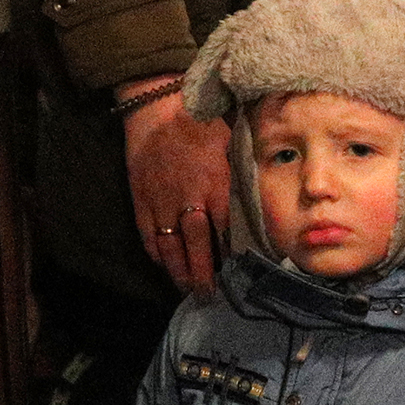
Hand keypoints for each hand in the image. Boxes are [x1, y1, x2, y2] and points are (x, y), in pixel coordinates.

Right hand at [124, 82, 230, 292]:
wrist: (157, 108)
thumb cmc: (202, 124)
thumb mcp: (232, 145)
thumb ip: (244, 176)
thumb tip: (263, 201)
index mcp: (216, 185)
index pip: (227, 230)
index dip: (233, 255)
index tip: (242, 273)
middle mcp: (189, 199)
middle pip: (197, 246)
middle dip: (204, 274)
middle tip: (211, 295)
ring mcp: (161, 203)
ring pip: (170, 247)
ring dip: (180, 272)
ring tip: (188, 290)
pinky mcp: (141, 201)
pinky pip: (149, 236)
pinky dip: (157, 255)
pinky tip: (165, 266)